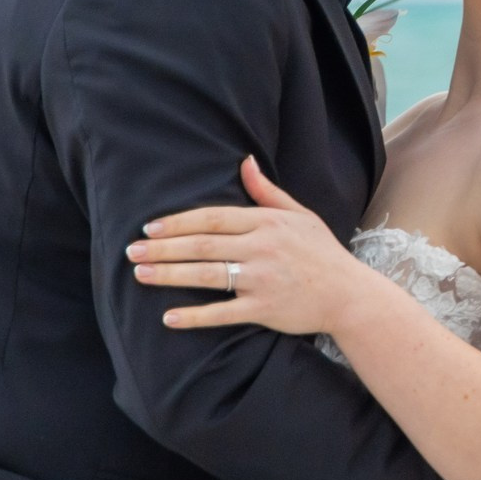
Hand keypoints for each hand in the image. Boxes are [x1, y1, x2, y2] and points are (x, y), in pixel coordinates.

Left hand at [130, 156, 364, 334]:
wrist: (349, 295)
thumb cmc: (322, 253)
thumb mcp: (300, 215)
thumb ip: (267, 192)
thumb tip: (244, 161)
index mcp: (267, 223)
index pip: (213, 218)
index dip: (178, 222)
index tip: (150, 228)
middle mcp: (262, 248)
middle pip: (203, 245)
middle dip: (163, 248)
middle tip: (131, 251)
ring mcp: (263, 279)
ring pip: (207, 276)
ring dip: (170, 275)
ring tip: (140, 274)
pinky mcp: (265, 309)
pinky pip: (223, 313)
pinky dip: (195, 316)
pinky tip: (169, 317)